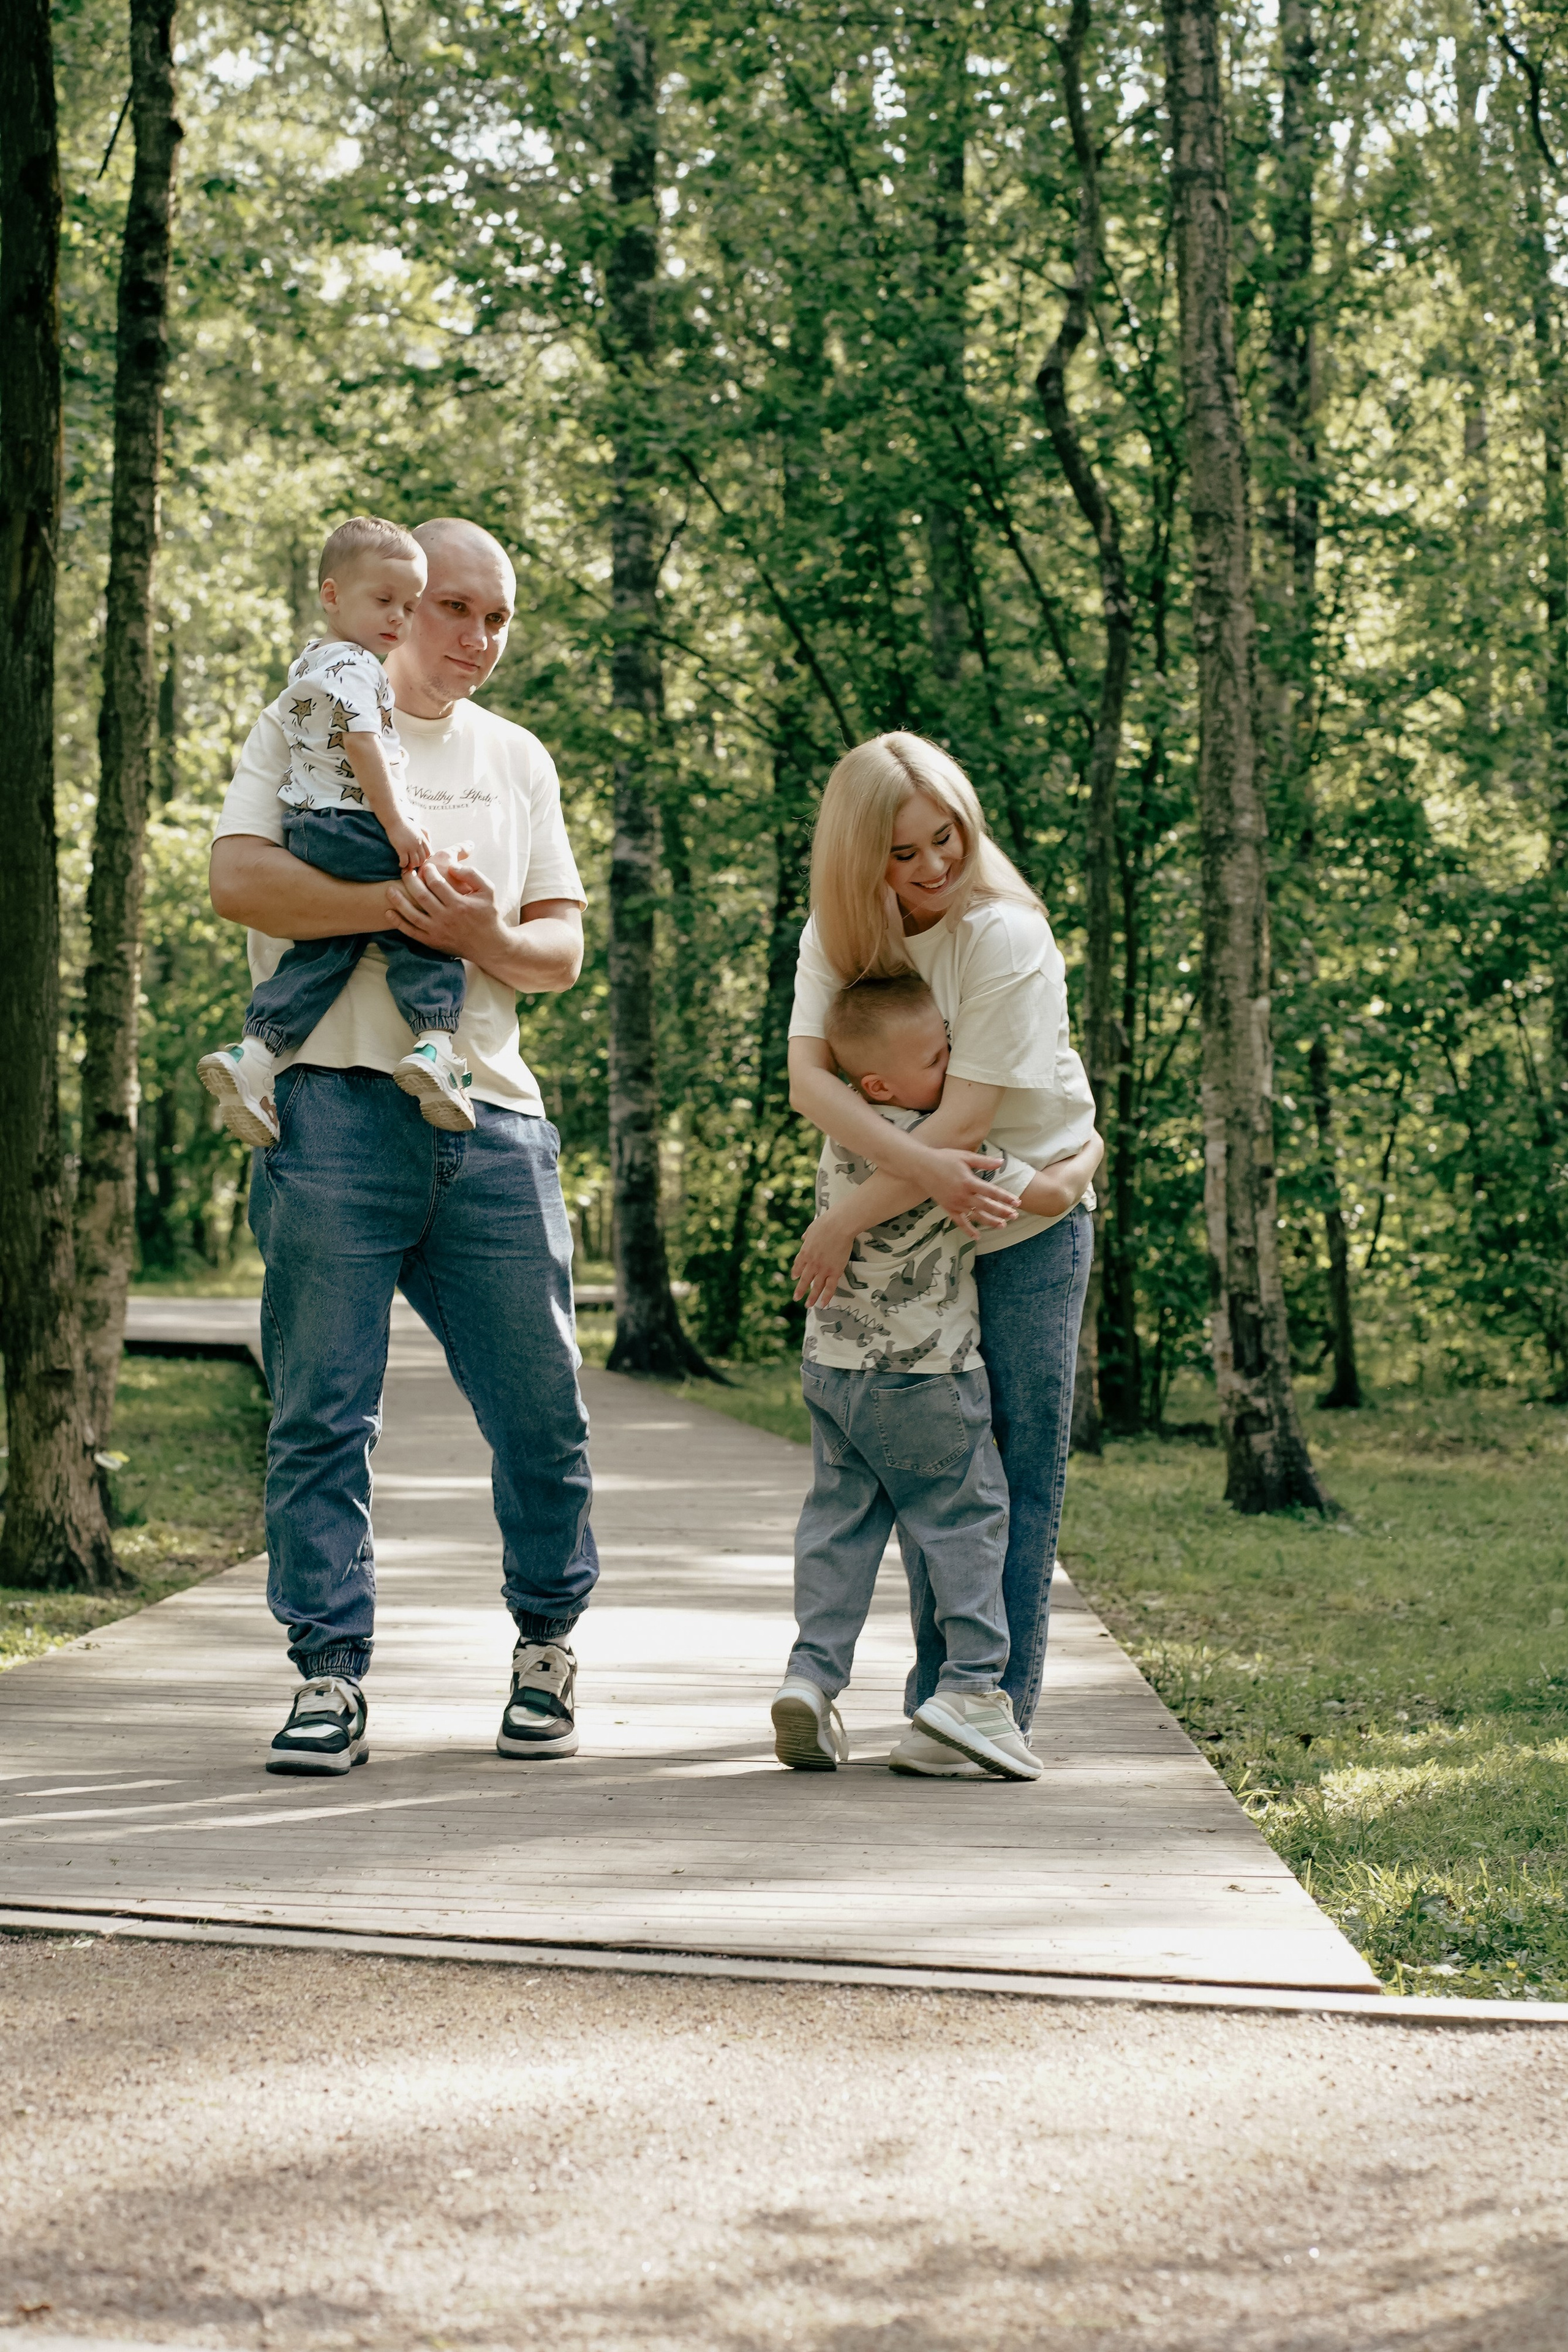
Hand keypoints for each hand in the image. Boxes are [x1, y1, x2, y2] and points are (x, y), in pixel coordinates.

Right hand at [385, 814, 431, 870]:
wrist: (395, 820)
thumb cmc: (406, 824)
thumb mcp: (419, 827)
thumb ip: (426, 834)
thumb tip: (430, 843)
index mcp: (423, 839)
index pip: (428, 853)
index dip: (424, 859)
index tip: (418, 859)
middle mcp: (418, 844)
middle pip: (422, 860)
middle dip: (418, 864)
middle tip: (412, 864)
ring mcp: (410, 847)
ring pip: (415, 862)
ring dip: (411, 866)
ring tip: (407, 865)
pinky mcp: (401, 849)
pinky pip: (405, 862)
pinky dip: (403, 865)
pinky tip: (401, 864)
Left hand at [385, 857, 502, 960]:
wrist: (488, 945)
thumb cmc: (488, 915)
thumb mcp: (488, 891)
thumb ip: (472, 875)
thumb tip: (453, 866)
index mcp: (459, 904)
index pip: (437, 883)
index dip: (428, 871)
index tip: (425, 865)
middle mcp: (446, 918)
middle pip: (421, 896)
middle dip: (410, 881)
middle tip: (405, 871)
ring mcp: (437, 931)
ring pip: (412, 914)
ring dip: (399, 901)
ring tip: (390, 889)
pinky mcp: (432, 941)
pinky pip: (411, 932)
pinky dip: (399, 923)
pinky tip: (389, 912)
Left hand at [791, 1214, 855, 1308]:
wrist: (838, 1225)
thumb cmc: (826, 1223)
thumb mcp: (812, 1228)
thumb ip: (807, 1235)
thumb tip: (804, 1237)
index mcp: (805, 1252)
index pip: (798, 1265)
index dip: (796, 1272)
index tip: (795, 1277)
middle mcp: (811, 1263)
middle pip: (805, 1279)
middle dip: (800, 1289)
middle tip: (796, 1298)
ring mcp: (823, 1269)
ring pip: (816, 1287)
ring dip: (811, 1297)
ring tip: (808, 1306)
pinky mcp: (835, 1271)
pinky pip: (830, 1287)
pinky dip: (826, 1297)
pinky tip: (823, 1304)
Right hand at [917, 1147, 1020, 1235]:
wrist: (921, 1167)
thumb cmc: (944, 1159)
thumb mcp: (965, 1157)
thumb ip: (984, 1161)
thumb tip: (1001, 1162)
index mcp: (968, 1181)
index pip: (992, 1192)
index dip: (1005, 1197)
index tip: (1017, 1202)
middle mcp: (963, 1195)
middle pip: (987, 1206)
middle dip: (1002, 1212)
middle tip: (1015, 1216)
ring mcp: (955, 1204)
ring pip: (976, 1216)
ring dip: (990, 1222)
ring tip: (1002, 1225)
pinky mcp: (948, 1208)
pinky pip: (959, 1222)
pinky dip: (968, 1230)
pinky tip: (977, 1237)